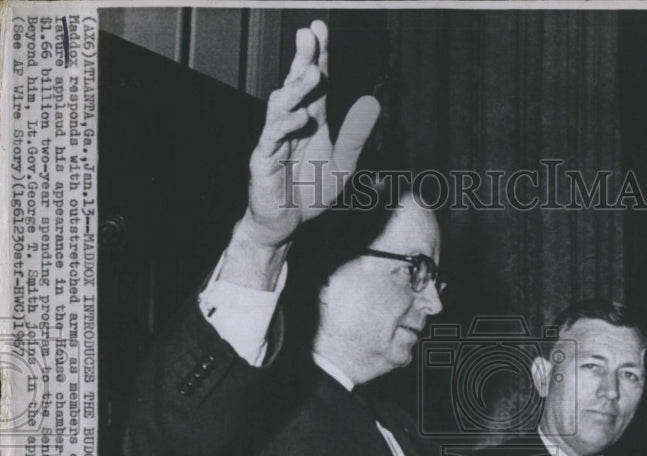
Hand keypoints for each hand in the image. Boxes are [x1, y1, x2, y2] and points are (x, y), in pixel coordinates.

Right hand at [224, 20, 380, 286]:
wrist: (287, 224)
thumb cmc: (311, 192)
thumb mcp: (344, 165)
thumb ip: (355, 136)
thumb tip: (370, 105)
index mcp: (312, 121)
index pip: (315, 82)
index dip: (318, 56)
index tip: (320, 27)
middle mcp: (292, 124)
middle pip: (296, 84)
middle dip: (302, 58)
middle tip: (309, 34)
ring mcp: (276, 139)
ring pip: (281, 104)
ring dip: (296, 88)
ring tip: (312, 73)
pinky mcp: (264, 158)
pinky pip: (273, 136)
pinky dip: (287, 124)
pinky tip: (302, 117)